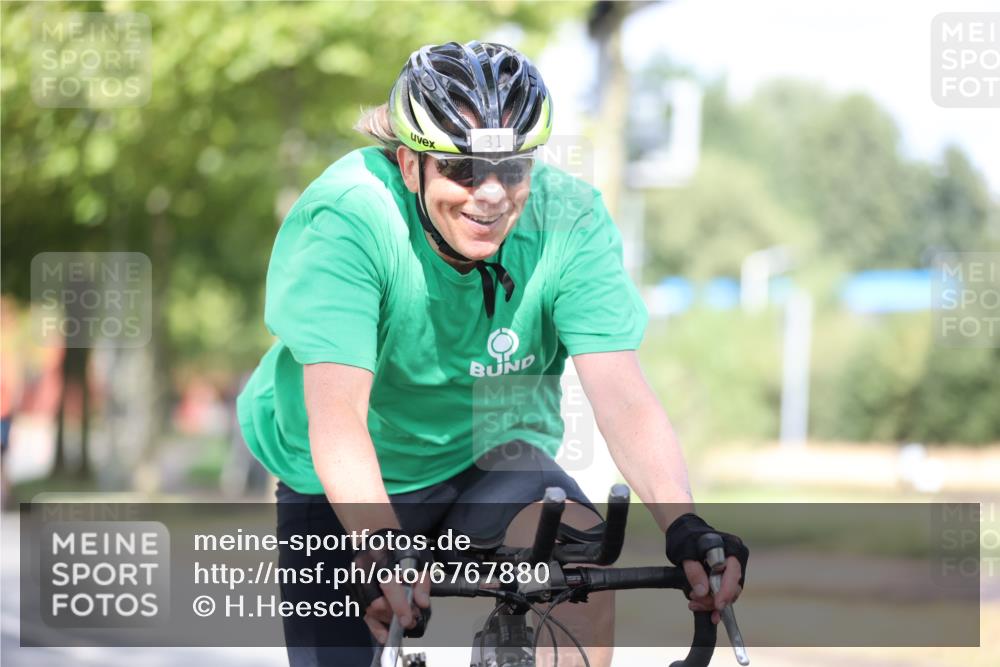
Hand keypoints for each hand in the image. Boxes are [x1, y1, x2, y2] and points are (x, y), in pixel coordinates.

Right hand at [347, 528, 432, 643]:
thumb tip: (422, 604)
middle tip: (412, 619)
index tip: (409, 619)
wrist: (374, 536)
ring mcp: (354, 582)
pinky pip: (363, 613)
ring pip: (369, 612)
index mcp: (381, 559)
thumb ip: (422, 580)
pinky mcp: (352, 590)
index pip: (389, 587)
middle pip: (376, 604)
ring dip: (388, 621)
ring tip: (404, 620)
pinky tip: (386, 635)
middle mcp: (363, 571)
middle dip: (395, 616)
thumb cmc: (397, 545)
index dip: (400, 606)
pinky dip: (375, 627)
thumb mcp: (418, 556)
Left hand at [665, 513, 748, 624]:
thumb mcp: (686, 553)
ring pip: (727, 593)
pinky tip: (699, 604)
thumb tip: (702, 592)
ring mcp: (732, 568)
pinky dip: (710, 600)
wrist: (684, 531)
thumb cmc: (685, 538)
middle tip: (695, 602)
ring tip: (693, 602)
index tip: (718, 604)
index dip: (726, 591)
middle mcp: (736, 558)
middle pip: (732, 587)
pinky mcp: (725, 575)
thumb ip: (694, 572)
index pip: (734, 574)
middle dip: (714, 599)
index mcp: (731, 547)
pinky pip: (722, 592)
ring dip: (710, 602)